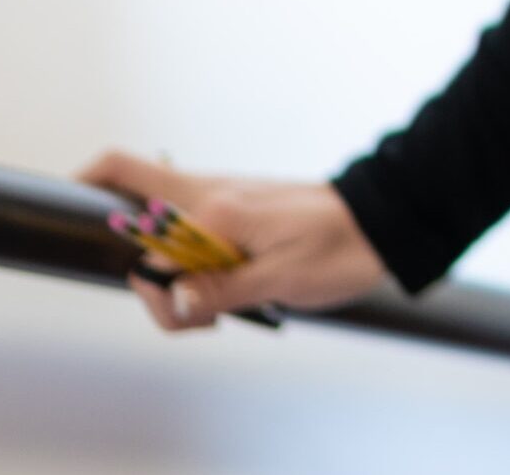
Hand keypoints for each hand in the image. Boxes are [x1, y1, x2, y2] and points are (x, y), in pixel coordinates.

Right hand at [74, 149, 389, 332]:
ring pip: (156, 241)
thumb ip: (223, 286)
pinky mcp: (228, 223)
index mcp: (215, 204)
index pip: (131, 206)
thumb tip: (171, 296)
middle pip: (129, 215)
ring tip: (214, 314)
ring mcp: (215, 206)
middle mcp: (206, 195)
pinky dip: (191, 281)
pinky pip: (186, 250)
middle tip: (183, 313)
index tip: (161, 299)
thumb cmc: (340, 245)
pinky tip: (223, 302)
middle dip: (138, 274)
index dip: (128, 260)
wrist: (380, 225)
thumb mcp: (284, 276)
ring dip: (170, 286)